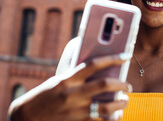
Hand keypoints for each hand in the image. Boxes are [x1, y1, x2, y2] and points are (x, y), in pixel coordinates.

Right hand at [9, 54, 131, 120]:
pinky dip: (112, 119)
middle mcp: (72, 94)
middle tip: (128, 85)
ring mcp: (75, 111)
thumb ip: (77, 77)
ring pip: (106, 107)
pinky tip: (116, 115)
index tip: (126, 56)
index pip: (94, 65)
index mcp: (67, 80)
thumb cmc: (44, 96)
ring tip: (125, 101)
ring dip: (121, 104)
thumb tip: (101, 70)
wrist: (26, 118)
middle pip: (104, 85)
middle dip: (121, 84)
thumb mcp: (58, 82)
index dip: (112, 59)